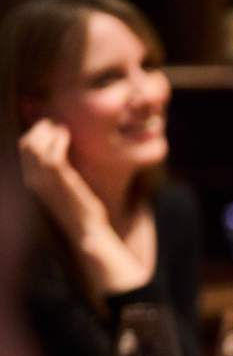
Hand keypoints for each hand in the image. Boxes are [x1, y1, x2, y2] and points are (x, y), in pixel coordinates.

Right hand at [18, 119, 150, 295]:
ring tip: (62, 128)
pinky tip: (66, 136)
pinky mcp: (60, 182)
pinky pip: (53, 154)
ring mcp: (45, 181)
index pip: (22, 150)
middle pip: (25, 144)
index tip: (48, 127)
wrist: (86, 232)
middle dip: (38, 129)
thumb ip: (57, 173)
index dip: (33, 134)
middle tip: (54, 123)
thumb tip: (61, 156)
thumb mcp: (63, 190)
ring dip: (48, 132)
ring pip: (35, 146)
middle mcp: (33, 181)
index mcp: (31, 182)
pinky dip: (58, 140)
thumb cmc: (79, 212)